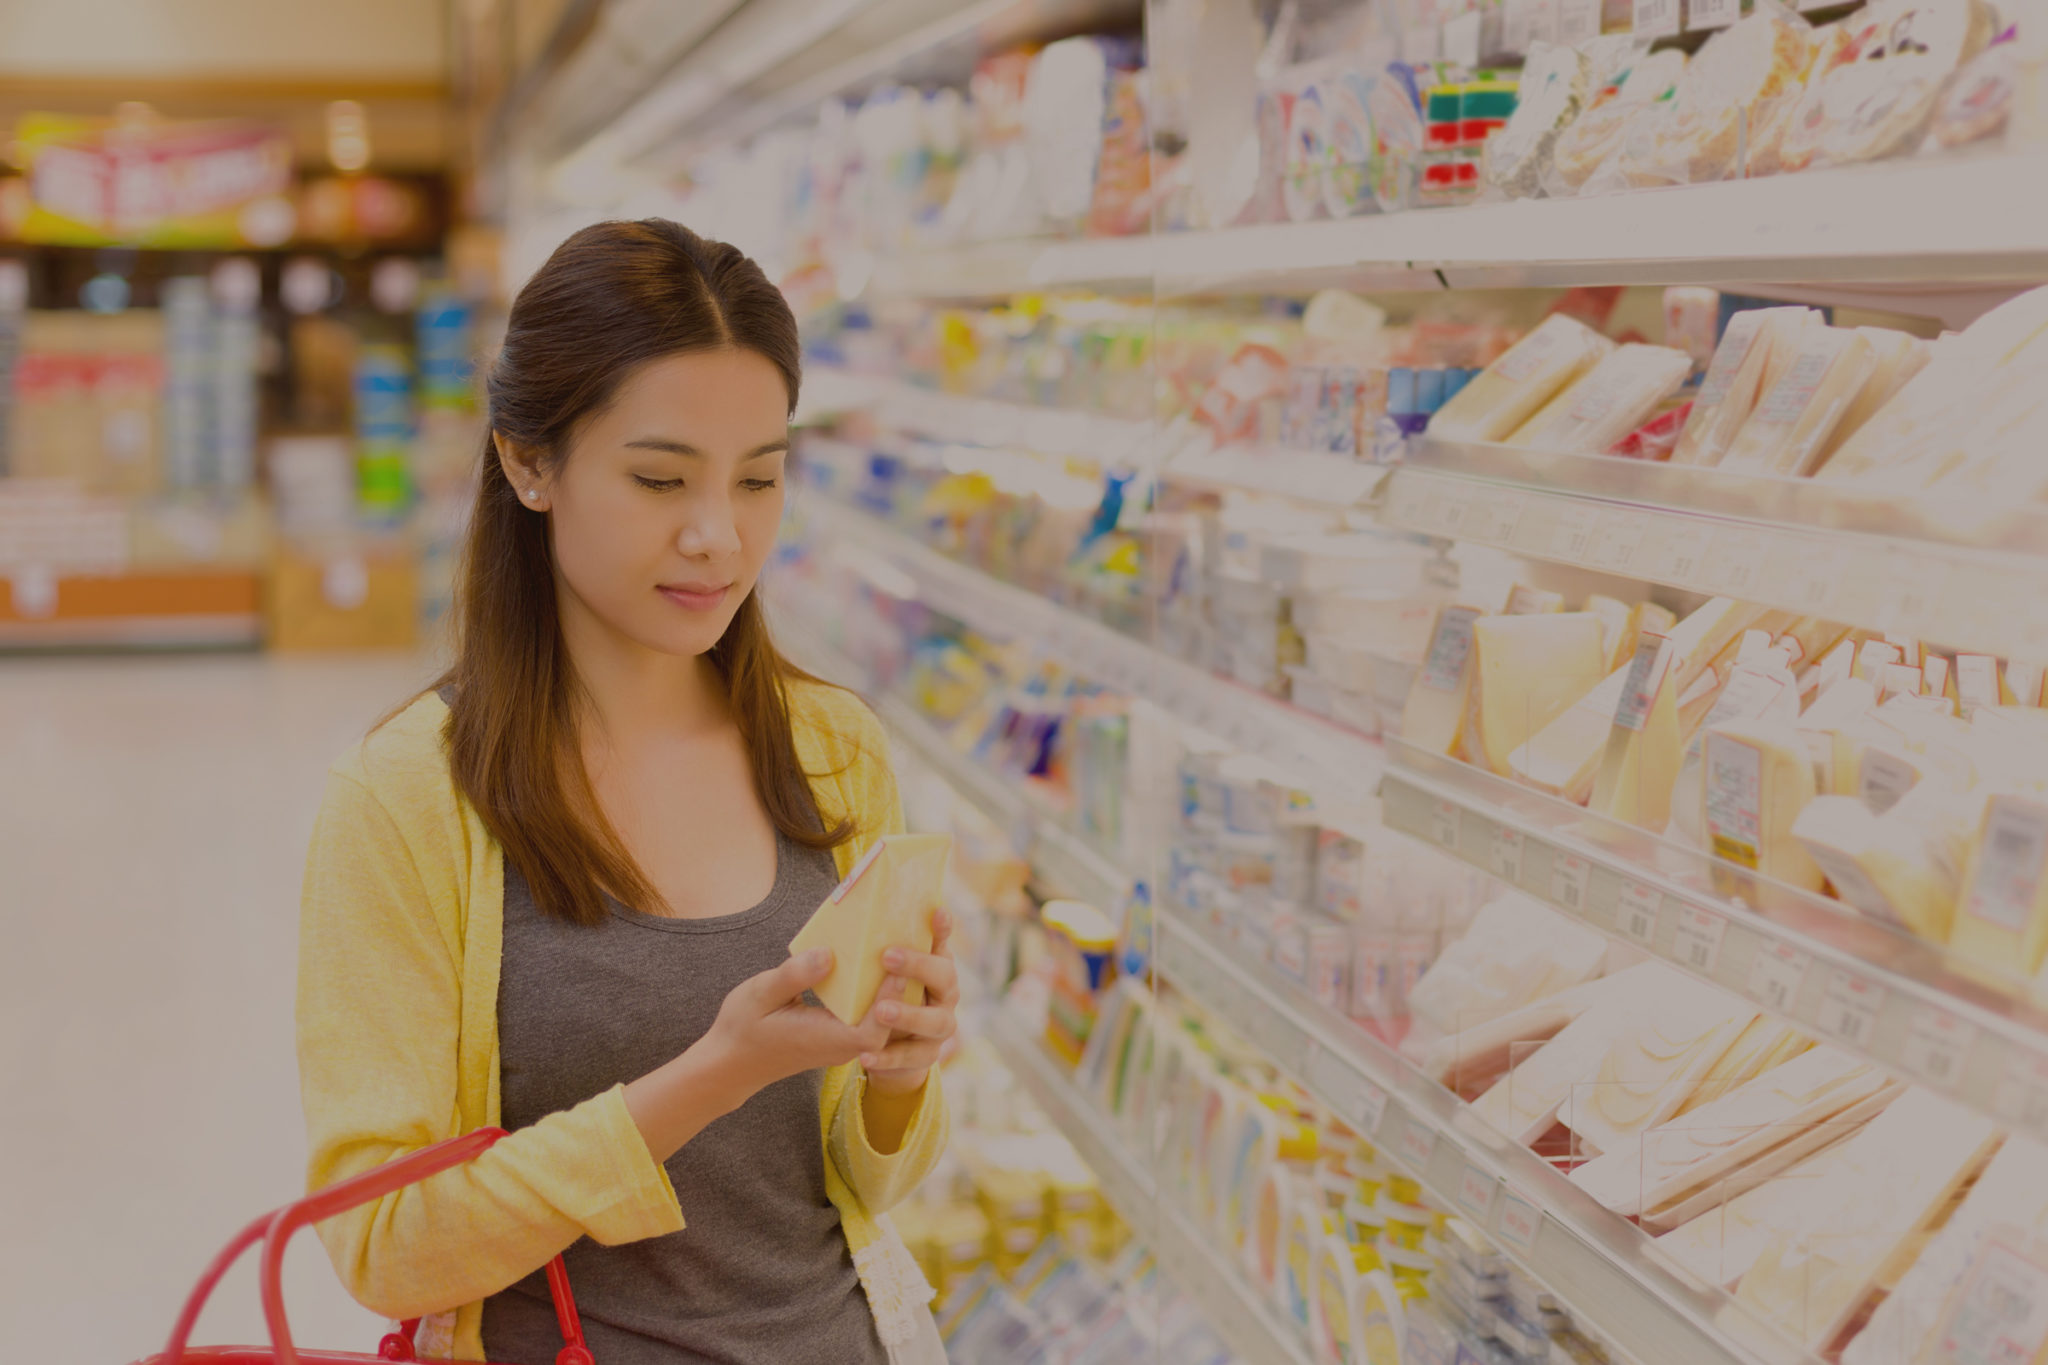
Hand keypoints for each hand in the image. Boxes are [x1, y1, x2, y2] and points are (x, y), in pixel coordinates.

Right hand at [627, 949, 890, 1162]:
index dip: (890, 1000)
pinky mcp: (837, 1036)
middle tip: (909, 949)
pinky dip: (875, 993)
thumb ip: (794, 975)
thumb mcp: (760, 995)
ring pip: (880, 1021)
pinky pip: (866, 1017)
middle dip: (900, 990)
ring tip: (900, 951)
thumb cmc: (742, 1029)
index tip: (898, 966)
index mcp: (826, 1040)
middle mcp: (840, 1045)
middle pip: (887, 1025)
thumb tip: (828, 954)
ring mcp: (840, 1043)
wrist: (729, 1064)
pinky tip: (877, 964)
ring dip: (891, 990)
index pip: (873, 1030)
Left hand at [859, 909, 959, 1096]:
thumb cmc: (876, 995)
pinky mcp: (926, 1054)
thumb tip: (841, 919)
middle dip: (919, 966)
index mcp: (931, 965)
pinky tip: (865, 1058)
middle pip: (945, 976)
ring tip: (881, 1011)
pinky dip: (891, 1058)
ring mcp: (939, 1024)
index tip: (936, 910)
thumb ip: (866, 947)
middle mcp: (943, 992)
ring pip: (937, 1021)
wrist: (885, 1048)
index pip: (940, 941)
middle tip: (888, 956)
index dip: (941, 927)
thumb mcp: (871, 970)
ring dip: (910, 1015)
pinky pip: (913, 1057)